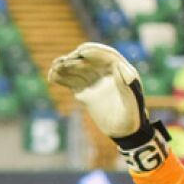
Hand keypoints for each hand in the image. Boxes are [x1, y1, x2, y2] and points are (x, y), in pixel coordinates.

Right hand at [47, 42, 170, 171]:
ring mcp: (94, 82)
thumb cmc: (131, 119)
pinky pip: (71, 82)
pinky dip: (62, 78)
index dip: (94, 52)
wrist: (123, 132)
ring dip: (65, 67)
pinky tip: (52, 77)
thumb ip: (127, 86)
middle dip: (76, 59)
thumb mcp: (132, 103)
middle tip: (63, 62)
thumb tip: (118, 65)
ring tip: (54, 67)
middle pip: (89, 61)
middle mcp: (106, 74)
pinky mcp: (85, 92)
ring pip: (78, 70)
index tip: (81, 51)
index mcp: (121, 71)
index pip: (107, 55)